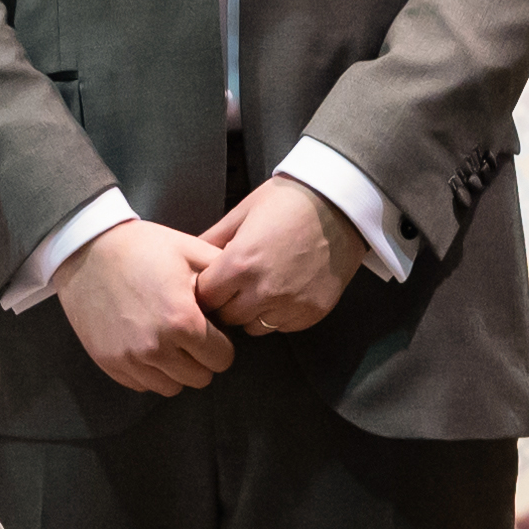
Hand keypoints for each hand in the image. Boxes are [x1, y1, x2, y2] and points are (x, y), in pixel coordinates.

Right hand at [55, 218, 232, 395]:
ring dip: (175, 369)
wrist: (86, 249)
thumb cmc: (141, 247)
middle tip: (190, 334)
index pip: (223, 359)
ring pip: (171, 387)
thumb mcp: (190, 250)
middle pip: (200, 378)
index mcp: (182, 321)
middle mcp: (157, 348)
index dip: (221, 343)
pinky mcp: (108, 363)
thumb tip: (245, 293)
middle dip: (201, 358)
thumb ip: (223, 275)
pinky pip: (142, 385)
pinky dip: (149, 372)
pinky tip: (146, 345)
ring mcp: (130, 359)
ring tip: (168, 341)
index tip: (210, 329)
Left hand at [193, 176, 360, 337]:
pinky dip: (277, 315)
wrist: (340, 204)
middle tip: (233, 286)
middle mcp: (263, 290)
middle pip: (227, 317)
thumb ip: (213, 239)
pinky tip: (283, 291)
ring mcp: (290, 305)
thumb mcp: (243, 212)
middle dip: (224, 304)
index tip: (210, 282)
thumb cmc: (288, 201)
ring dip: (250, 312)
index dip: (204, 290)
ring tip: (259, 288)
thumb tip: (188, 257)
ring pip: (253, 327)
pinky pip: (282, 327)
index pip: (204, 298)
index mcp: (240, 264)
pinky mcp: (312, 312)